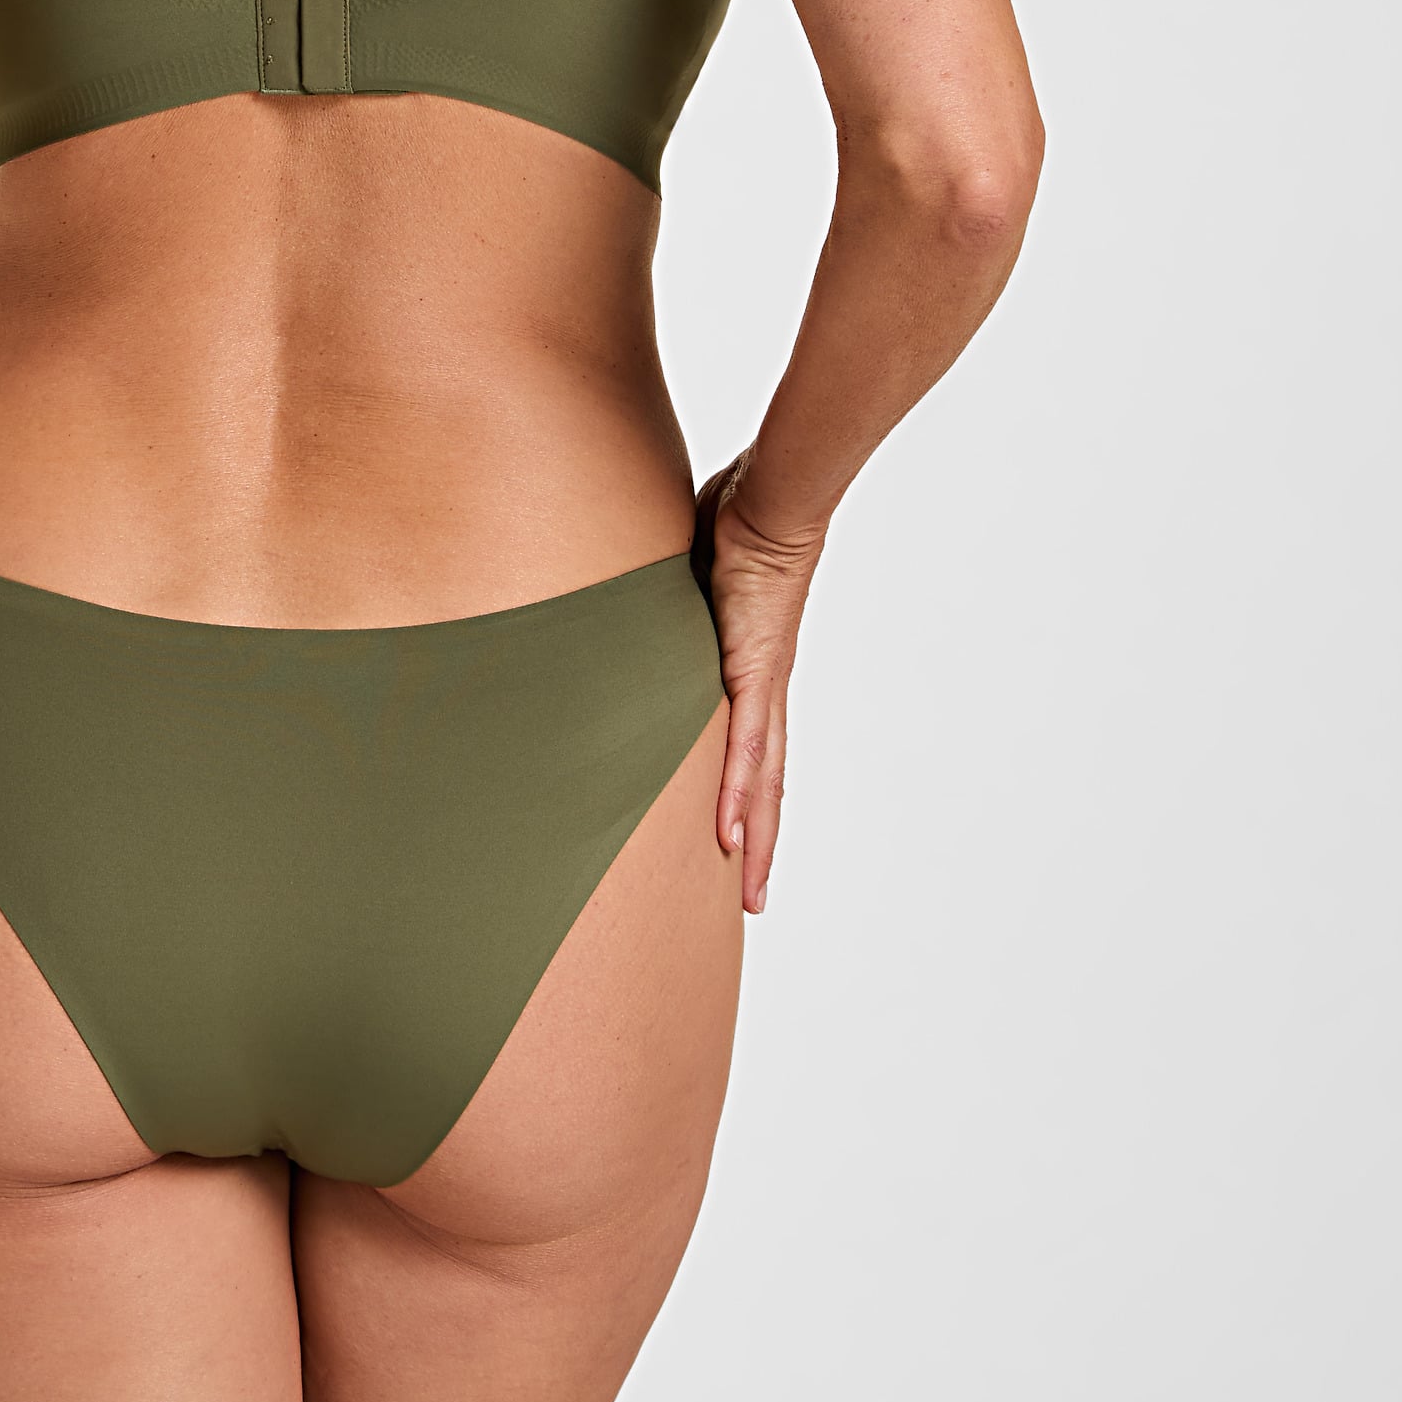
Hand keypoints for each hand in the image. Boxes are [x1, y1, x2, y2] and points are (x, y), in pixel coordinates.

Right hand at [693, 451, 825, 912]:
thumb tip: (632, 600)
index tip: (739, 847)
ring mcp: (760, 686)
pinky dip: (740, 795)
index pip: (753, 754)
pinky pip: (745, 748)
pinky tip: (733, 836)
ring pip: (762, 781)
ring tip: (749, 889)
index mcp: (749, 675)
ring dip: (758, 839)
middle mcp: (761, 691)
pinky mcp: (753, 673)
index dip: (749, 803)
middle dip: (762, 844)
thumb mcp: (689, 583)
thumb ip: (667, 604)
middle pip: (766, 785)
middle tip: (752, 898)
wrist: (769, 503)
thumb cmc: (735, 526)